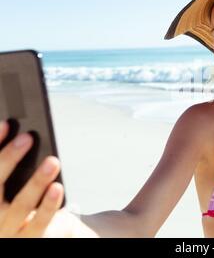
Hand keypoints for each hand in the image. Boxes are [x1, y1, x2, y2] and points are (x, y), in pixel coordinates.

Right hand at [0, 120, 63, 236]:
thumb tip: (20, 132)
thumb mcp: (15, 186)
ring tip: (52, 161)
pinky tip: (56, 187)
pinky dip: (48, 204)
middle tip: (28, 138)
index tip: (6, 124)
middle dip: (8, 159)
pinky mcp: (29, 241)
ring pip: (19, 206)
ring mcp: (7, 232)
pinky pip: (40, 223)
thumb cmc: (24, 204)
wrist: (39, 234)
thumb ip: (13, 165)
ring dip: (36, 181)